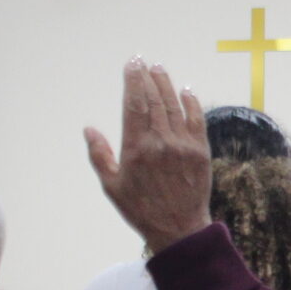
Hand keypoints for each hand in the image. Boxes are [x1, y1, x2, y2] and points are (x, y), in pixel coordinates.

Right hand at [85, 59, 211, 252]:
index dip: (132, 81)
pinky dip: (192, 103)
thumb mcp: (112, 186)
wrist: (179, 229)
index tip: (131, 66)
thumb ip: (99, 155)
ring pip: (174, 106)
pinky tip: (186, 91)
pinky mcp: (201, 151)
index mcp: (136, 148)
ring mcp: (183, 145)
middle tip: (142, 61)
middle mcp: (160, 142)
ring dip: (166, 85)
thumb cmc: (141, 209)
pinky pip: (197, 120)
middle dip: (147, 77)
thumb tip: (89, 129)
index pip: (134, 104)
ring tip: (159, 69)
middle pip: (153, 100)